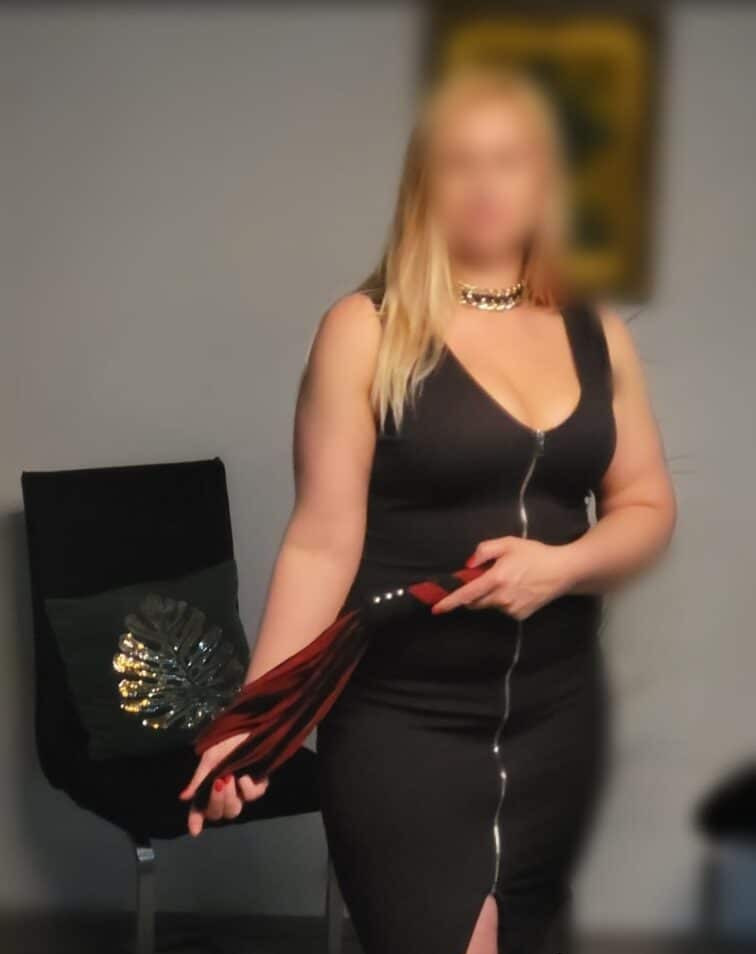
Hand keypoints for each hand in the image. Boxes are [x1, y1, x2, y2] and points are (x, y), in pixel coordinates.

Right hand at [179, 732, 268, 836]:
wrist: (247, 726)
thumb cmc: (226, 742)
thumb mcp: (209, 759)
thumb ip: (199, 779)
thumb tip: (183, 798)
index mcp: (211, 787)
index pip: (201, 808)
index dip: (196, 820)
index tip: (195, 831)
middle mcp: (226, 793)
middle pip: (219, 813)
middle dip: (216, 802)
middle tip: (218, 783)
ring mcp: (242, 791)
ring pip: (234, 809)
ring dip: (230, 797)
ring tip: (230, 777)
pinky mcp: (259, 784)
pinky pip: (254, 796)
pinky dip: (248, 789)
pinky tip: (244, 777)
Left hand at [432, 537, 574, 620]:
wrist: (563, 571)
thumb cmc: (535, 554)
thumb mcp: (508, 543)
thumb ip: (484, 551)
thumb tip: (468, 565)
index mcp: (496, 579)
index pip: (467, 594)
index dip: (450, 602)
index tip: (436, 609)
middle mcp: (502, 597)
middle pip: (475, 602)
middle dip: (473, 593)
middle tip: (486, 577)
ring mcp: (512, 609)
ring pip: (489, 606)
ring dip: (490, 596)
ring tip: (510, 581)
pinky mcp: (520, 616)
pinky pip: (503, 610)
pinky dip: (504, 602)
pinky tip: (519, 590)